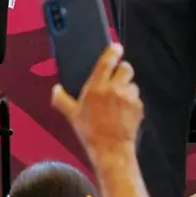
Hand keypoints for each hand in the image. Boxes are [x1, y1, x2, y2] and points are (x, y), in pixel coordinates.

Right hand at [52, 43, 143, 160]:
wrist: (111, 149)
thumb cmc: (90, 131)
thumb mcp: (71, 115)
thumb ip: (60, 99)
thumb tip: (56, 89)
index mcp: (97, 86)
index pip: (107, 61)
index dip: (113, 51)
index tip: (116, 47)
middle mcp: (115, 88)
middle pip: (126, 68)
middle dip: (122, 70)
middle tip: (115, 77)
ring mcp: (129, 97)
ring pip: (132, 83)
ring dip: (126, 87)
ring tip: (118, 99)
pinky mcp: (139, 107)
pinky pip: (136, 97)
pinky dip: (131, 101)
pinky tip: (123, 111)